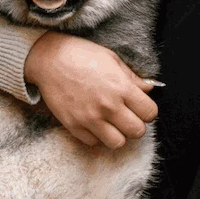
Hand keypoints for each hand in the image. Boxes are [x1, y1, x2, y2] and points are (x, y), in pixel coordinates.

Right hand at [24, 31, 159, 148]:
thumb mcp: (113, 60)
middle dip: (136, 124)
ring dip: (118, 134)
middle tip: (128, 116)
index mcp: (122, 88)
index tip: (141, 107)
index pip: (150, 113)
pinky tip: (94, 122)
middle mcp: (108, 106)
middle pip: (137, 131)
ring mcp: (90, 119)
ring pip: (117, 143)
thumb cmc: (82, 55)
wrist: (49, 59)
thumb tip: (149, 89)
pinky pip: (94, 142)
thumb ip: (133, 78)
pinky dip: (96, 136)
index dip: (148, 111)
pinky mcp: (74, 126)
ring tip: (112, 123)